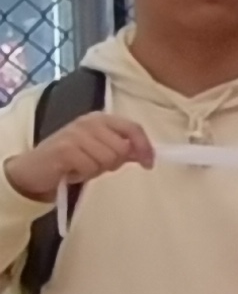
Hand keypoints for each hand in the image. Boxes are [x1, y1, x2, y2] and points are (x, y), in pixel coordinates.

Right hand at [6, 110, 153, 199]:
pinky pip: (91, 167)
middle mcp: (89, 122)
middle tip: (94, 165)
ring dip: (96, 169)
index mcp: (101, 119)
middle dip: (113, 163)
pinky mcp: (65, 149)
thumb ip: (122, 150)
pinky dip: (83, 174)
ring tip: (81, 166)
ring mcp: (76, 133)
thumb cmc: (69, 161)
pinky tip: (71, 170)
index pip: (133, 128)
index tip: (148, 164)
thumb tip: (145, 153)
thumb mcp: (99, 152)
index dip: (144, 146)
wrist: (33, 170)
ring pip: (108, 159)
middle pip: (122, 148)